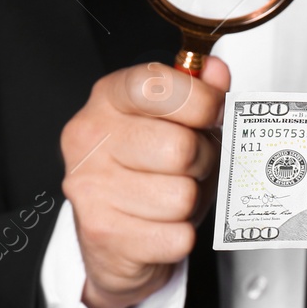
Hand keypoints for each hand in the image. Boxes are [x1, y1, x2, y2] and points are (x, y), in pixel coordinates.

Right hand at [59, 56, 230, 307]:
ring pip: (181, 196)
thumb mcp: (175, 123)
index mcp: (108, 98)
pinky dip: (181, 235)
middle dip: (203, 160)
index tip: (214, 113)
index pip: (159, 85)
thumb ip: (199, 92)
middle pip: (180, 148)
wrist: (114, 236)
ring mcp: (91, 186)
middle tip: (194, 165)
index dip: (202, 100)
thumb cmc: (147, 172)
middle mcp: (91, 137)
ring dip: (192, 201)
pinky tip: (163, 225)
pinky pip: (176, 236)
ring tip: (176, 195)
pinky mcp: (102, 232)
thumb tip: (216, 71)